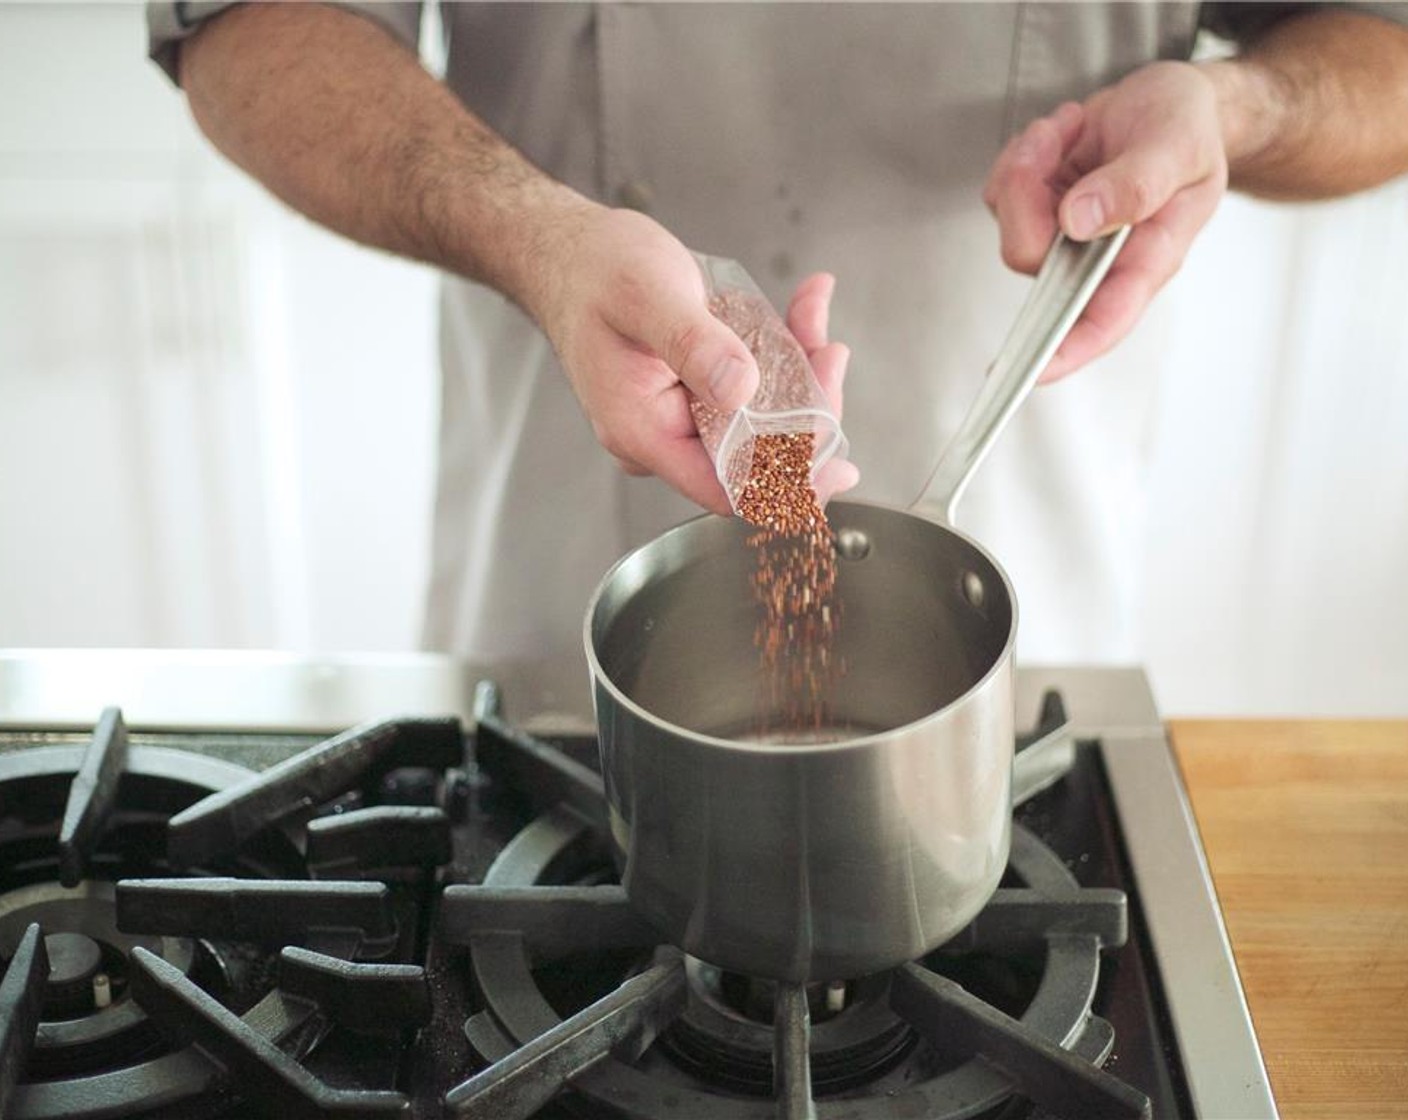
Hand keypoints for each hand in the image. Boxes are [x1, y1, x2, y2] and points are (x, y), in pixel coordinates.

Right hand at [527, 204, 856, 512]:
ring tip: (814, 315)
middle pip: (759, 457)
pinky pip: (760, 388)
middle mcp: (668, 436)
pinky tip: (807, 305)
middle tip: (830, 355)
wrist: (572, 252)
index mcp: (645, 432)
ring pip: (768, 420)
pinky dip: (790, 348)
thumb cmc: (594, 272)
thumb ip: (692, 344)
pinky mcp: (704, 392)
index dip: (788, 485)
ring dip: (805, 373)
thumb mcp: (646, 296)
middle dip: (808, 410)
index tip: (837, 463)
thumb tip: (739, 388)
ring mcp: (688, 416)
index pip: (727, 490)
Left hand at [983, 61, 1228, 381]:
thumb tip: (1079, 222)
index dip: (1066, 351)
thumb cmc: (1188, 129)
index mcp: (1146, 257)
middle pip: (1032, 257)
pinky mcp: (1037, 210)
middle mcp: (1098, 258)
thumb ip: (1136, 186)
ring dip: (1028, 165)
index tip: (1033, 371)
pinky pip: (1001, 195)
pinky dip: (1022, 157)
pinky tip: (1059, 136)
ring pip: (1010, 222)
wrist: (1170, 102)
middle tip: (1056, 140)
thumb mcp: (1179, 145)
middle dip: (1028, 194)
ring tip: (1072, 129)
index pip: (1104, 320)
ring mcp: (1062, 238)